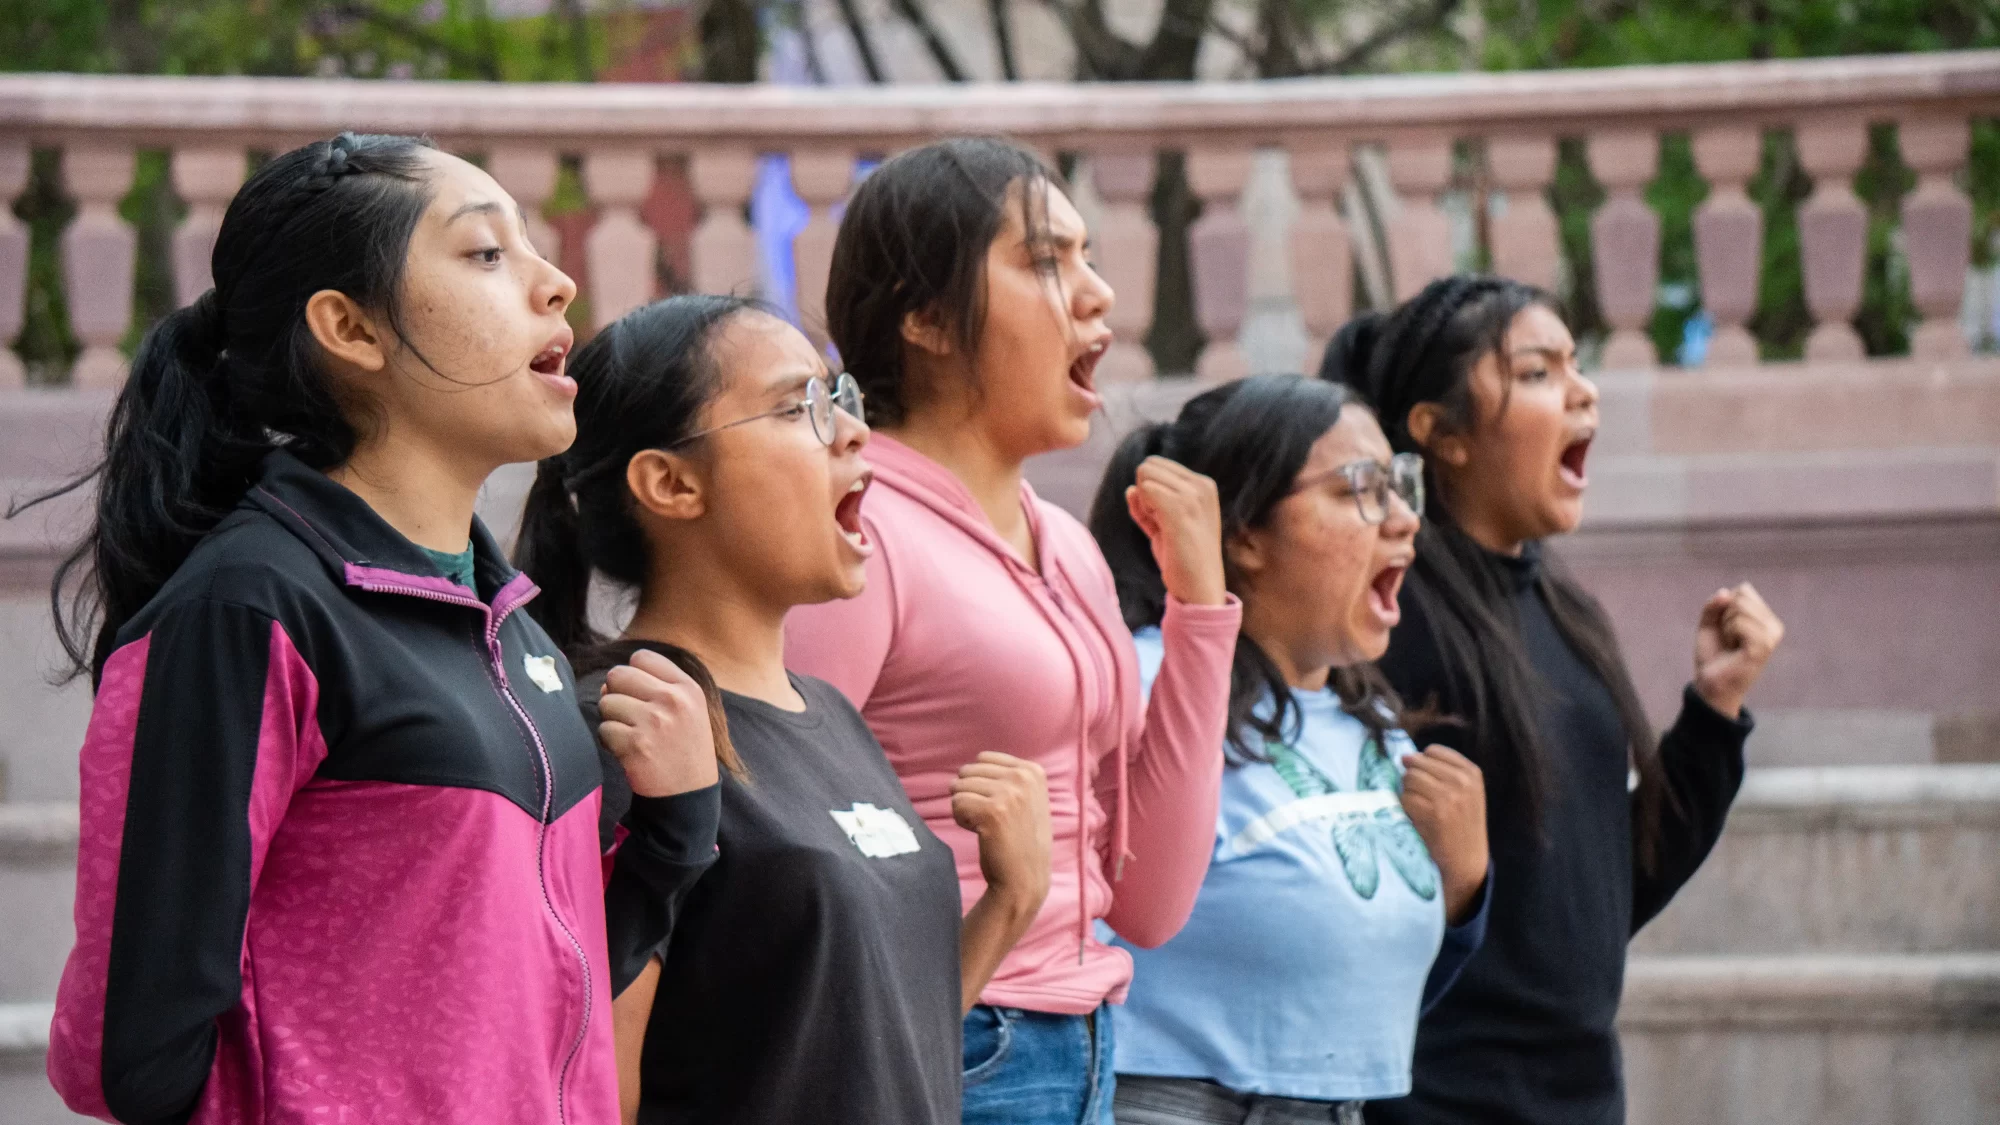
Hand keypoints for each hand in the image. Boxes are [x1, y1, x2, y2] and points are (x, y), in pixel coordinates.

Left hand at [597, 648, 720, 798]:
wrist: (689, 795)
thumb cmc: (684, 749)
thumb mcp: (690, 710)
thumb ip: (657, 686)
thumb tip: (609, 682)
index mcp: (688, 688)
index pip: (642, 657)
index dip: (633, 674)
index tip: (639, 693)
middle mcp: (672, 700)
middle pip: (618, 674)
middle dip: (616, 693)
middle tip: (630, 716)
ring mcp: (654, 722)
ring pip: (607, 702)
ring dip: (612, 720)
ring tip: (632, 735)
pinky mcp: (635, 744)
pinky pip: (604, 729)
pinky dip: (609, 741)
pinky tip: (627, 751)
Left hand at [952, 752, 1051, 911]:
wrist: (1025, 878)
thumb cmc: (1020, 841)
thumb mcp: (1028, 799)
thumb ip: (1008, 777)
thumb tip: (972, 762)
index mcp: (1033, 771)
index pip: (983, 758)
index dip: (981, 784)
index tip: (999, 807)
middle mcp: (1023, 777)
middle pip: (969, 771)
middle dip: (971, 794)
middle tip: (990, 819)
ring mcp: (1009, 793)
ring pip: (959, 787)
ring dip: (965, 808)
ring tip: (986, 827)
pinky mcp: (992, 811)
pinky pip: (956, 803)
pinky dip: (961, 820)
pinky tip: (980, 833)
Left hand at [1124, 455, 1226, 606]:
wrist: (1200, 588)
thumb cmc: (1183, 559)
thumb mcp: (1166, 526)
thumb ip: (1149, 506)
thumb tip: (1129, 490)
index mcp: (1203, 485)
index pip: (1157, 465)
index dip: (1149, 490)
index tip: (1163, 518)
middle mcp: (1201, 485)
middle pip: (1149, 466)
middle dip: (1144, 493)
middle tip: (1160, 523)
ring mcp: (1192, 496)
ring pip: (1145, 476)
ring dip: (1144, 504)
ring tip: (1164, 529)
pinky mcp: (1180, 508)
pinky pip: (1144, 490)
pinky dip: (1142, 511)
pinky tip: (1158, 530)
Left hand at [1399, 745, 1487, 924]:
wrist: (1467, 861)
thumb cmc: (1461, 825)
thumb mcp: (1466, 792)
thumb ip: (1442, 771)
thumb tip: (1405, 756)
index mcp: (1472, 773)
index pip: (1433, 751)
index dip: (1422, 763)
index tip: (1427, 781)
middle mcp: (1462, 782)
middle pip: (1417, 763)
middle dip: (1412, 778)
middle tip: (1421, 798)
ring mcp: (1448, 796)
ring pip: (1409, 779)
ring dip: (1408, 793)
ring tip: (1420, 808)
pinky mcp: (1433, 813)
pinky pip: (1404, 798)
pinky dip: (1405, 808)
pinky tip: (1417, 819)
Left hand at [1692, 582, 1783, 719]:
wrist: (1710, 683)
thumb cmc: (1713, 654)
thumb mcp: (1709, 623)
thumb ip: (1714, 604)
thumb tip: (1725, 592)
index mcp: (1766, 619)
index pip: (1744, 590)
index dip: (1725, 607)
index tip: (1726, 629)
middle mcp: (1774, 626)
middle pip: (1741, 596)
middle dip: (1725, 616)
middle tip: (1728, 639)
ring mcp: (1771, 636)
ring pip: (1739, 609)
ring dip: (1726, 626)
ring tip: (1732, 645)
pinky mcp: (1763, 646)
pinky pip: (1739, 623)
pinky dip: (1729, 633)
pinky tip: (1734, 648)